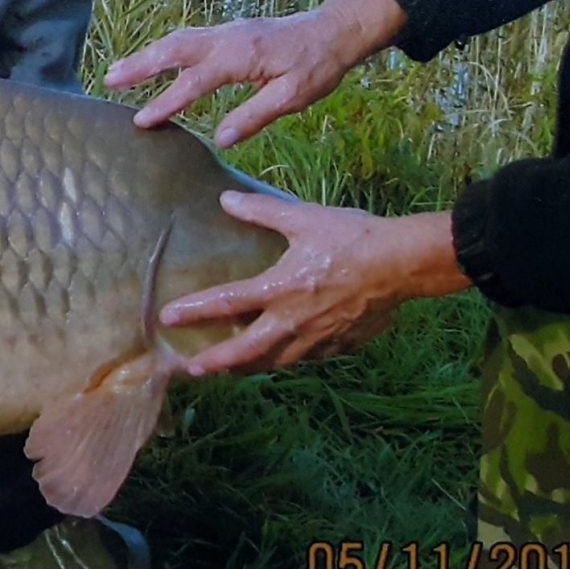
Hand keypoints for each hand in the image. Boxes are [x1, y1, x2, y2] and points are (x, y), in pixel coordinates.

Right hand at [102, 0, 405, 146]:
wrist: (334, 30)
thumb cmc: (317, 66)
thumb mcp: (293, 96)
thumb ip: (255, 116)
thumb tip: (220, 139)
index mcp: (241, 56)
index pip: (195, 81)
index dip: (167, 101)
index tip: (143, 120)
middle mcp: (227, 38)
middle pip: (174, 49)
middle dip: (139, 64)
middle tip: (108, 80)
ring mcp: (226, 32)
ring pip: (178, 40)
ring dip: (147, 55)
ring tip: (118, 72)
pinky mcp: (229, 33)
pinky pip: (189, 38)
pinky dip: (165, 49)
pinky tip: (153, 60)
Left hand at [161, 193, 469, 374]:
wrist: (401, 264)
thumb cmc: (352, 237)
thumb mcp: (303, 218)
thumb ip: (261, 211)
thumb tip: (226, 199)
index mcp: (279, 289)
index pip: (227, 303)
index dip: (195, 311)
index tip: (168, 318)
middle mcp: (293, 322)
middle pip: (246, 351)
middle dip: (217, 362)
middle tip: (193, 369)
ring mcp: (318, 339)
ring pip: (277, 361)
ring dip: (251, 366)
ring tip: (234, 369)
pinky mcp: (340, 345)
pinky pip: (309, 358)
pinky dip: (290, 358)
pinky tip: (287, 355)